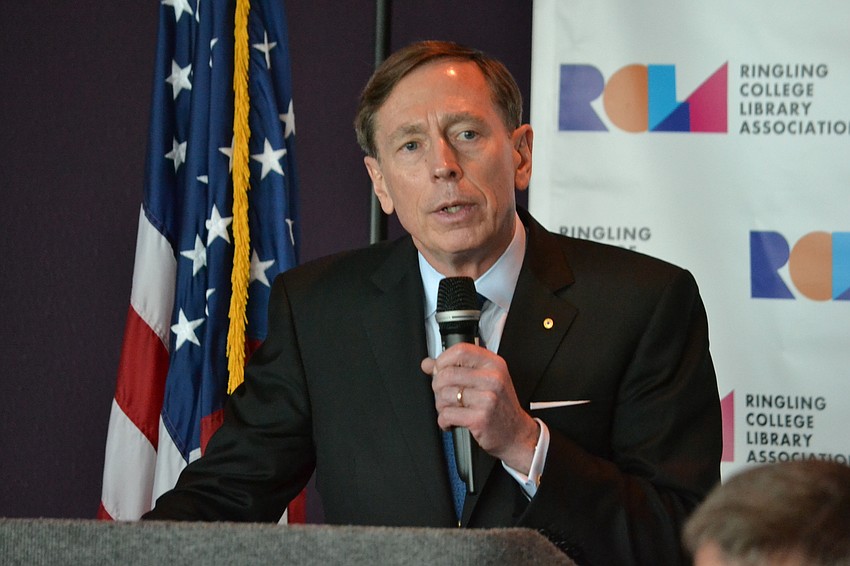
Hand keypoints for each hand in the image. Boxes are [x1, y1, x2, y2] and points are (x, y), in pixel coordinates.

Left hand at [421, 342, 538, 473]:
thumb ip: (457, 368)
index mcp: (494, 365)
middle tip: (443, 395)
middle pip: (447, 373)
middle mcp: (493, 379)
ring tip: (450, 409)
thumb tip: (428, 363)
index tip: (439, 369)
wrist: (516, 435)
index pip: (461, 350)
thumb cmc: (500, 407)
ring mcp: (487, 399)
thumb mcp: (485, 381)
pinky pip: (447, 414)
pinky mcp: (480, 418)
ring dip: (440, 405)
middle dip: (437, 386)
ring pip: (444, 394)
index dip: (443, 360)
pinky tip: (452, 421)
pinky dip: (444, 420)